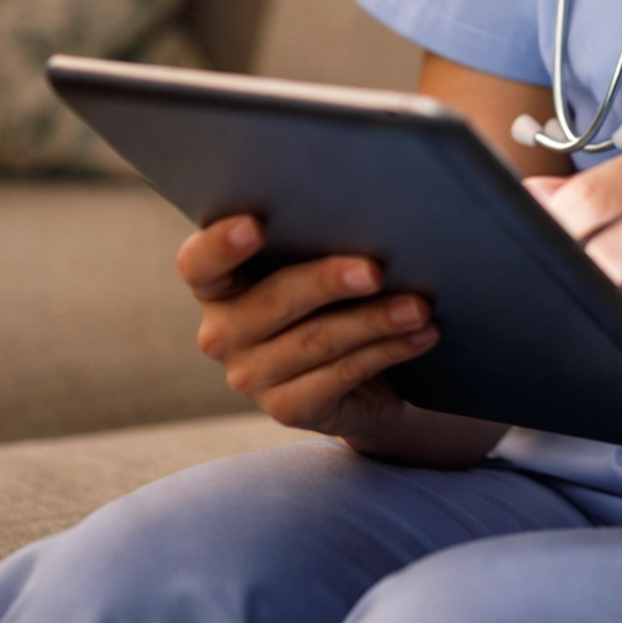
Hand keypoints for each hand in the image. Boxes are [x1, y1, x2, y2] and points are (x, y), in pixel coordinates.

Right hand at [177, 215, 439, 453]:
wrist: (357, 377)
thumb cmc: (332, 298)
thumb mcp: (314, 266)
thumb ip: (317, 241)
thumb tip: (371, 214)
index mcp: (217, 286)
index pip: (199, 263)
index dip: (221, 245)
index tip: (256, 224)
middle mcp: (222, 333)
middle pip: (273, 301)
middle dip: (328, 281)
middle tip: (375, 270)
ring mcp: (251, 377)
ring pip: (317, 340)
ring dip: (376, 320)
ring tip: (419, 306)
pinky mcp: (288, 409)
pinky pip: (343, 374)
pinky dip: (388, 350)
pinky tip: (422, 334)